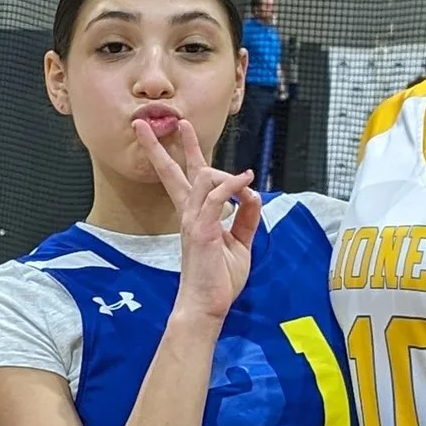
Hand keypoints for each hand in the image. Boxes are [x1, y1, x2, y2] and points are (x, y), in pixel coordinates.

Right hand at [137, 112, 259, 318]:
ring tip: (245, 178)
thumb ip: (247, 219)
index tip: (182, 130)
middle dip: (175, 145)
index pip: (186, 178)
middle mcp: (190, 214)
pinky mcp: (201, 230)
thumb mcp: (241, 244)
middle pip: (177, 172)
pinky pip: (217, 197)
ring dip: (226, 172)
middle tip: (171, 120)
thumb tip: (254, 194)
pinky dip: (233, 186)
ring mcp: (193, 221)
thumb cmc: (218, 280)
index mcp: (196, 216)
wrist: (206, 305)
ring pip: (204, 177)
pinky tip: (248, 183)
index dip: (184, 152)